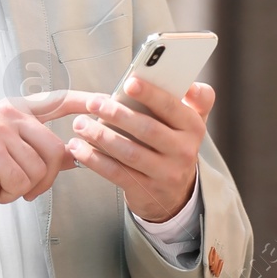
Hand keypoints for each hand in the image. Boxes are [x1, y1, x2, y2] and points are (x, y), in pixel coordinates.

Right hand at [0, 91, 96, 218]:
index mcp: (14, 110)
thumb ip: (39, 149)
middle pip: (55, 151)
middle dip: (43, 179)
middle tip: (19, 187)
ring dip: (21, 188)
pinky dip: (8, 195)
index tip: (104, 100)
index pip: (57, 101)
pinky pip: (22, 182)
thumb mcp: (10, 154)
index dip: (83, 102)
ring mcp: (0, 130)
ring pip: (40, 170)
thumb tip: (74, 154)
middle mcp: (9, 113)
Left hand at [67, 78, 213, 222]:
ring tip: (81, 124)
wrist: (176, 194)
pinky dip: (95, 160)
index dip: (150, 94)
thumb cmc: (175, 147)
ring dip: (101, 137)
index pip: (172, 107)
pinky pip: (116, 173)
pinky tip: (80, 149)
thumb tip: (190, 84)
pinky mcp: (145, 190)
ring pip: (129, 153)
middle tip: (94, 103)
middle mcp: (183, 151)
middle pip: (148, 129)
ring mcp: (165, 173)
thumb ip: (196, 99)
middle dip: (117, 114)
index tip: (129, 83)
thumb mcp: (191, 123)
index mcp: (193, 128)